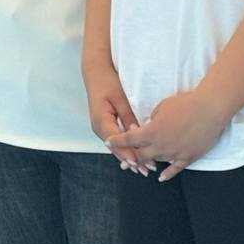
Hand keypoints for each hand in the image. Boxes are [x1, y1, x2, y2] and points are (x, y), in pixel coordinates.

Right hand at [83, 56, 144, 172]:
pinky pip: (115, 141)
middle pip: (115, 148)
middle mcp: (98, 127)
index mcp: (101, 120)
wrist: (95, 73)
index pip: (116, 142)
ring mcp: (100, 127)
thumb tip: (137, 134)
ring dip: (128, 156)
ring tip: (143, 168)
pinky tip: (134, 157)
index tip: (140, 163)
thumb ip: (128, 117)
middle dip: (131, 159)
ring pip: (115, 147)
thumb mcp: (120, 99)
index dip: (128, 153)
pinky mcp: (105, 126)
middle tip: (147, 169)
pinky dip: (125, 149)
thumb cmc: (107, 82)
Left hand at [109, 88, 229, 181]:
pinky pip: (175, 169)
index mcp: (151, 131)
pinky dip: (167, 174)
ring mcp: (174, 153)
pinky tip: (161, 178)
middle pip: (140, 155)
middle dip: (130, 157)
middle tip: (123, 160)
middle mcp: (160, 145)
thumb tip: (150, 127)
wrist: (209, 110)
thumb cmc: (184, 104)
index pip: (129, 139)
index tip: (108, 142)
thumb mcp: (161, 107)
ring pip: (157, 162)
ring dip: (148, 163)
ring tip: (140, 167)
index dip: (117, 141)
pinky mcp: (188, 157)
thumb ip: (152, 120)